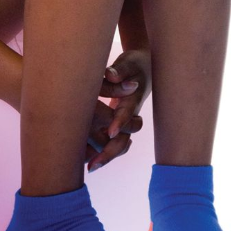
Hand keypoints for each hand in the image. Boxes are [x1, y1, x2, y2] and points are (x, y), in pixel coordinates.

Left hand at [84, 49, 150, 172]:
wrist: (145, 69)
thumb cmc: (133, 65)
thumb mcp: (127, 63)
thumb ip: (119, 70)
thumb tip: (109, 75)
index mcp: (133, 98)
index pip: (127, 112)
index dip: (120, 122)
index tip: (110, 133)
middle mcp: (130, 114)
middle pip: (124, 138)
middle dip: (110, 152)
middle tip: (93, 166)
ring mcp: (126, 121)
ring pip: (120, 143)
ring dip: (106, 155)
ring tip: (88, 168)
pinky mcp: (119, 123)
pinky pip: (113, 141)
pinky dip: (102, 150)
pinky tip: (86, 159)